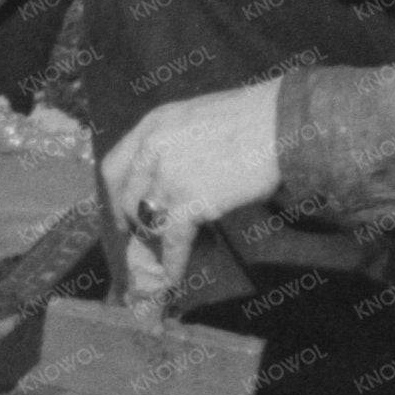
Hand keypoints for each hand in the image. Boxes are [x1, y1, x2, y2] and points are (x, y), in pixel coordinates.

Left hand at [98, 81, 283, 307]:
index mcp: (152, 125)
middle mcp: (151, 150)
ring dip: (154, 241)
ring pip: (148, 220)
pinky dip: (172, 263)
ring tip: (160, 254)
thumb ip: (172, 144)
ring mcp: (169, 177)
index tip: (121, 212)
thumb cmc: (250, 117)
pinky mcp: (190, 202)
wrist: (280, 122)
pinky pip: (172, 241)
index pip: (114, 167)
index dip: (114, 196)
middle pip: (128, 198)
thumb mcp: (195, 118)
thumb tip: (164, 177)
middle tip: (143, 237)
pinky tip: (172, 278)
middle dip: (134, 223)